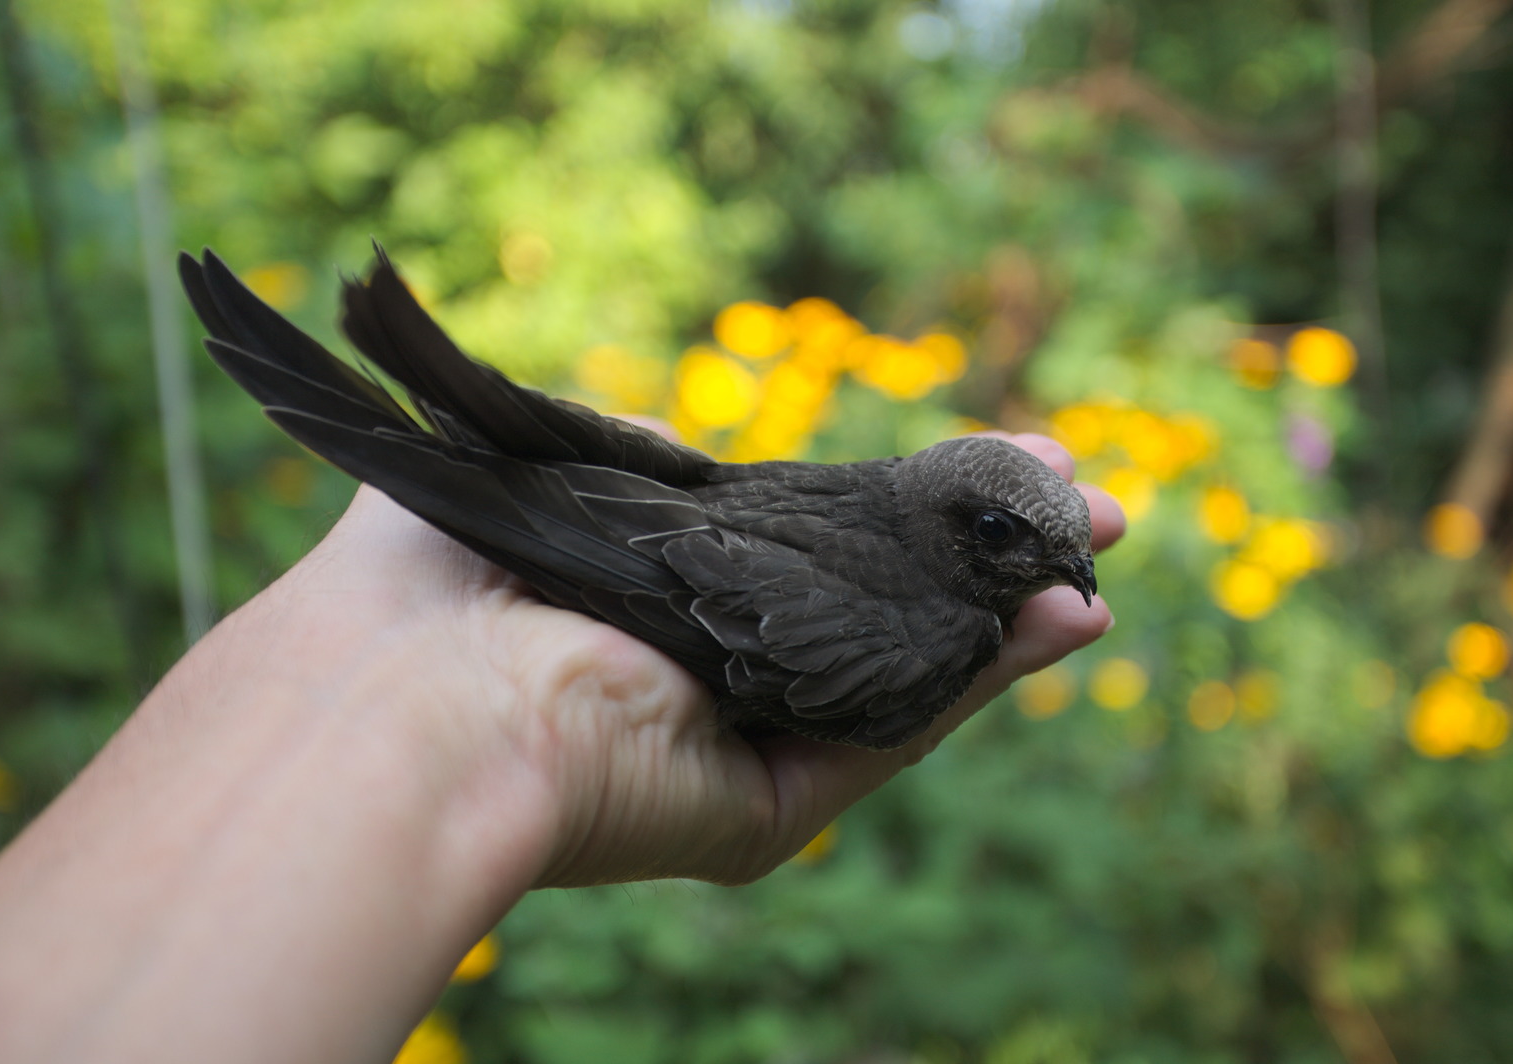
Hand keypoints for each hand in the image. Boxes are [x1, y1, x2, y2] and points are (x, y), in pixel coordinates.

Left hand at [286, 429, 1124, 888]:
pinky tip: (1065, 617)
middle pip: (879, 617)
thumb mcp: (549, 471)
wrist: (415, 697)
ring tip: (1097, 544)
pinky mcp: (769, 811)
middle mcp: (710, 683)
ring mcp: (744, 750)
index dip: (898, 508)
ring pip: (910, 678)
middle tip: (1082, 501)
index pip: (807, 556)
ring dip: (1012, 614)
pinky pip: (898, 735)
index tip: (985, 460)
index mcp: (662, 608)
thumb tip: (692, 450)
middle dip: (983, 558)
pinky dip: (991, 679)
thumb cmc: (449, 570)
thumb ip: (636, 457)